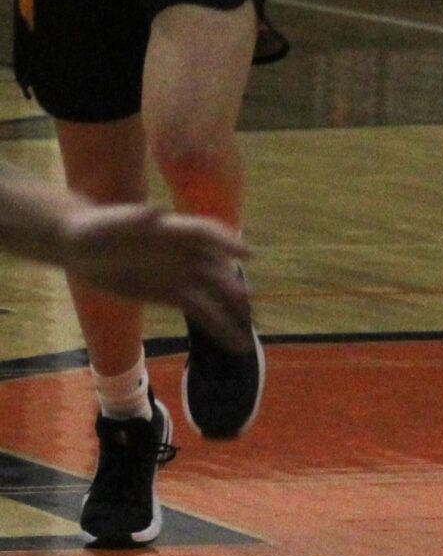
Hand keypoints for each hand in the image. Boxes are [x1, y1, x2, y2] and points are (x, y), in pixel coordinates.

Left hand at [57, 205, 251, 348]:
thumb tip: (156, 212)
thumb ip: (132, 218)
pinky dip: (218, 327)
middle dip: (231, 287)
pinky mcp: (173, 294)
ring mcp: (182, 275)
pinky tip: (233, 343)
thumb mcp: (107, 224)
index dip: (228, 242)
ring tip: (247, 339)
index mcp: (175, 231)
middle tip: (244, 303)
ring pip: (215, 296)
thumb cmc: (95, 228)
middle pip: (216, 270)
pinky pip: (202, 311)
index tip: (247, 255)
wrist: (82, 247)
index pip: (207, 233)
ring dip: (232, 315)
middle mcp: (187, 253)